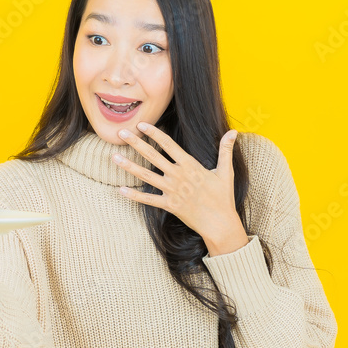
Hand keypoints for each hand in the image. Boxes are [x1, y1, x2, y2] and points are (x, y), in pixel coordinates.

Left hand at [112, 122, 248, 254]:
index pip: (168, 144)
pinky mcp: (169, 205)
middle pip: (153, 156)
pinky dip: (134, 196)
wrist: (219, 223)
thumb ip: (226, 150)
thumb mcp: (226, 171)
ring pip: (146, 176)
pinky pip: (148, 200)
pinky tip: (120, 190)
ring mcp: (172, 191)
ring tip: (114, 157)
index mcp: (190, 165)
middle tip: (121, 134)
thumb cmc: (223, 197)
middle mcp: (178, 176)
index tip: (141, 125)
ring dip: (129, 166)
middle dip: (136, 144)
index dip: (154, 133)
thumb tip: (233, 132)